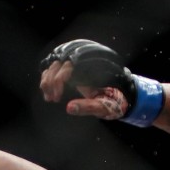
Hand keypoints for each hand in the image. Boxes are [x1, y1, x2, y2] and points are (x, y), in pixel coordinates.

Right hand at [38, 39, 163, 126]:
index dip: (58, 81)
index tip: (56, 97)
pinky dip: (49, 77)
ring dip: (47, 80)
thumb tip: (69, 108)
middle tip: (52, 99)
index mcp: (91, 68)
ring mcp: (78, 62)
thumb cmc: (114, 100)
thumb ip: (87, 107)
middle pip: (58, 63)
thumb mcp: (103, 106)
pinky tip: (49, 91)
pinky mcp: (73, 66)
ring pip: (54, 64)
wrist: (122, 94)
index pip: (67, 66)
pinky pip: (56, 66)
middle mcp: (84, 61)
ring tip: (49, 97)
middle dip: (51, 81)